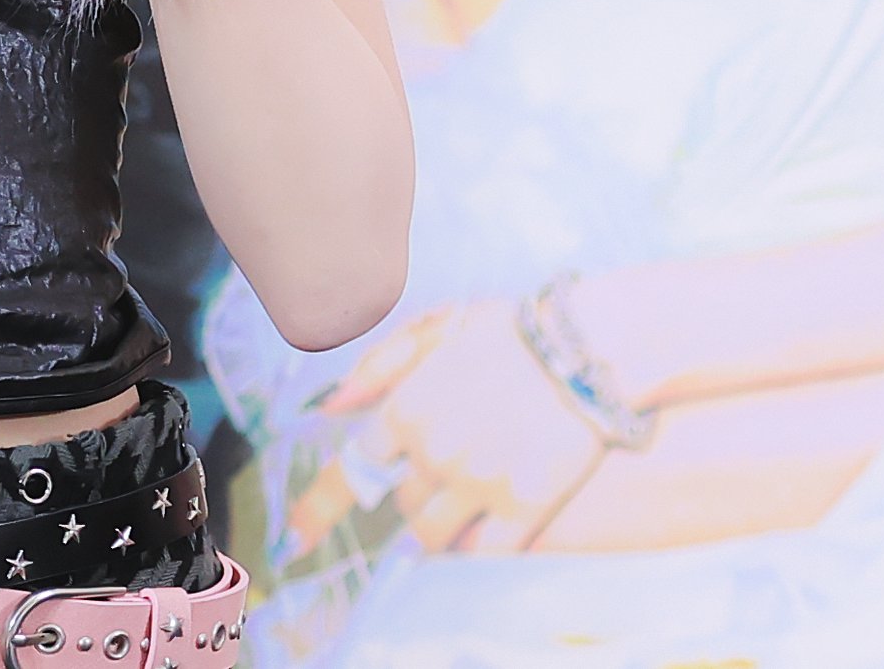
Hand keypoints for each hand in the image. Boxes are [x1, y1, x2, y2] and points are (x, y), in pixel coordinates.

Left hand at [323, 299, 608, 554]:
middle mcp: (434, 451)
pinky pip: (480, 553)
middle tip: (447, 468)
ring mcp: (479, 484)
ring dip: (435, 527)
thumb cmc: (512, 332)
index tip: (294, 541)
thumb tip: (330, 407)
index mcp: (406, 408)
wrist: (590, 346)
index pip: (352, 471)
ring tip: (464, 500)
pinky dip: (470, 549)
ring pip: (431, 535)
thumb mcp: (435, 330)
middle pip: (399, 503)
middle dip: (412, 492)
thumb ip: (379, 368)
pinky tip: (478, 535)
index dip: (318, 510)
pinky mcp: (524, 508)